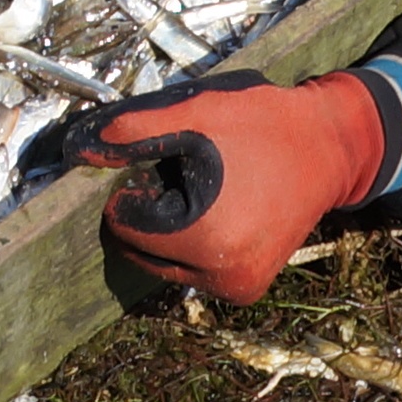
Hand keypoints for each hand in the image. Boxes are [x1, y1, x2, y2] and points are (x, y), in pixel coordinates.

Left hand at [72, 68, 384, 302]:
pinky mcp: (248, 286)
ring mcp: (239, 288)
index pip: (125, 224)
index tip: (165, 158)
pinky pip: (193, 266)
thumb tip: (75, 151)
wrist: (327, 146)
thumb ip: (128, 132)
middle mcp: (223, 280)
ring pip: (165, 259)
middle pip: (143, 246)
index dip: (132, 185)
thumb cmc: (260, 124)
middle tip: (186, 170)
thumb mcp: (190, 113)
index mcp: (206, 241)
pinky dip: (190, 237)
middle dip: (150, 208)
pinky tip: (217, 202)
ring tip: (204, 184)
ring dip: (167, 225)